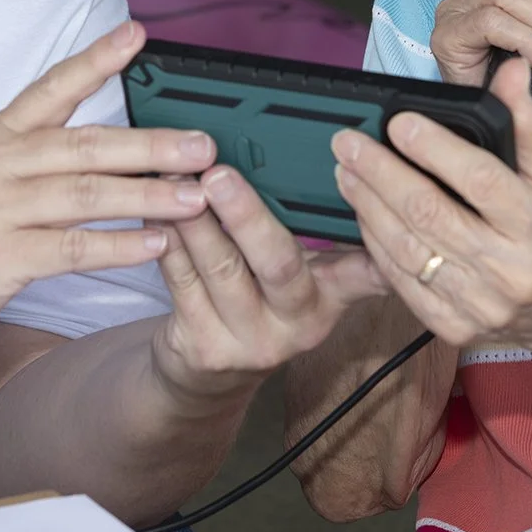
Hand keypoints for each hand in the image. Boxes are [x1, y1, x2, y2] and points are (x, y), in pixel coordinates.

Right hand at [0, 22, 211, 357]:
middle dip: (150, 145)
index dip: (96, 60)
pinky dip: (119, 245)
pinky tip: (157, 244)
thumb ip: (42, 154)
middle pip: (85, 146)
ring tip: (195, 198)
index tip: (138, 36)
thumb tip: (119, 143)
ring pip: (85, 195)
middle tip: (202, 147)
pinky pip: (72, 248)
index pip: (51, 87)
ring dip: (147, 196)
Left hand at [149, 166, 386, 402]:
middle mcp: (297, 322)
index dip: (375, 246)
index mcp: (331, 296)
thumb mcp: (298, 278)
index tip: (369, 205)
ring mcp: (250, 339)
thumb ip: (309, 235)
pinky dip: (168, 239)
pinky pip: (181, 282)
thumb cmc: (259, 303)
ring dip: (196, 219)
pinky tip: (156, 209)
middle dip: (247, 215)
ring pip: (221, 269)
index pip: (366, 271)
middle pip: (279, 264)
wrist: (212, 376)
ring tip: (178, 179)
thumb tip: (300, 156)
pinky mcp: (205, 346)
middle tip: (220, 175)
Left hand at [331, 59, 531, 349]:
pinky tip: (363, 215)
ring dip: (368, 206)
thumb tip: (510, 71)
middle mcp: (513, 270)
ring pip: (409, 249)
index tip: (398, 122)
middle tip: (349, 143)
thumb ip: (527, 127)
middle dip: (380, 173)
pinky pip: (403, 283)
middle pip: (432, 213)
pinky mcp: (455, 328)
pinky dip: (376, 245)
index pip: (481, 180)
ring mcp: (481, 305)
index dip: (435, 149)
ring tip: (347, 172)